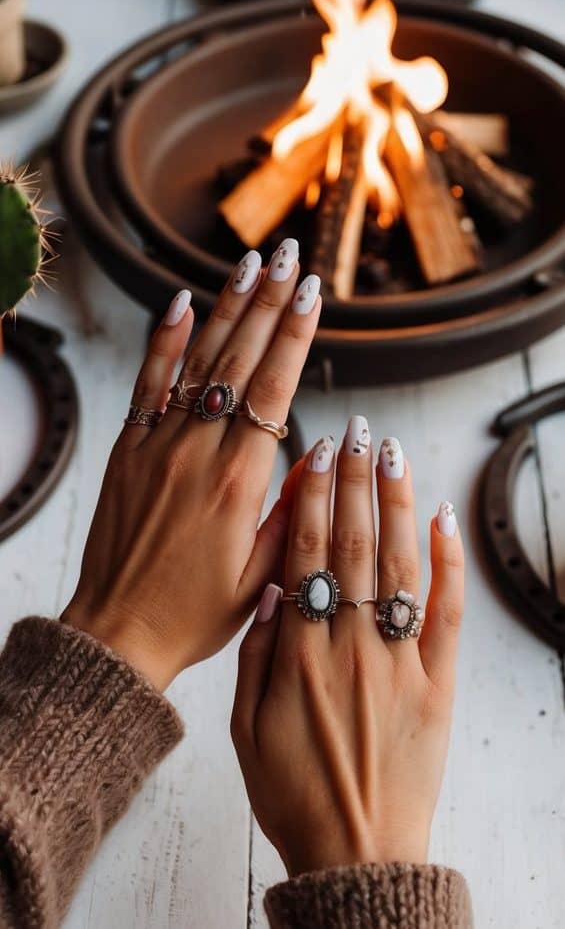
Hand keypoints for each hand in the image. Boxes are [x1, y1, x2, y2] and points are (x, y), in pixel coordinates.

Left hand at [62, 241, 320, 690]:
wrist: (118, 633)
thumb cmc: (195, 613)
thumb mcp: (262, 575)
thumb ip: (292, 510)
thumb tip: (321, 453)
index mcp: (237, 484)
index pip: (274, 390)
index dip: (293, 335)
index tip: (311, 292)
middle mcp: (196, 453)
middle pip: (239, 361)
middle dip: (268, 303)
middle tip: (288, 256)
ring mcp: (156, 447)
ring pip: (197, 363)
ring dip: (225, 309)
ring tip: (248, 265)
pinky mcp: (127, 451)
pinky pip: (146, 385)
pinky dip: (162, 342)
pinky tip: (179, 303)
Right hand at [231, 421, 463, 874]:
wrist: (356, 855)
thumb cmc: (295, 793)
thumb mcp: (246, 728)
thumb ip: (257, 654)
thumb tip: (273, 588)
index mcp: (300, 652)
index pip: (307, 552)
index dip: (314, 495)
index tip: (319, 452)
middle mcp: (352, 644)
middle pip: (354, 543)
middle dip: (356, 479)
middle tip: (360, 430)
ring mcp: (400, 661)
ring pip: (400, 564)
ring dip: (397, 503)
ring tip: (394, 453)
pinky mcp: (438, 684)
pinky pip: (447, 613)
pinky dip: (448, 562)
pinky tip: (444, 518)